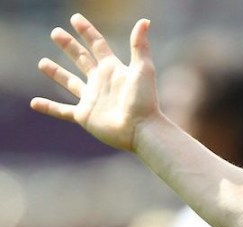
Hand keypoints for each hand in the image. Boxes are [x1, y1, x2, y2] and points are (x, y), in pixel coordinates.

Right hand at [30, 14, 160, 152]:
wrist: (142, 129)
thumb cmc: (144, 100)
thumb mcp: (143, 69)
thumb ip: (139, 45)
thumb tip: (144, 21)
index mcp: (113, 69)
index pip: (97, 45)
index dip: (87, 31)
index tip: (75, 18)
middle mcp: (100, 82)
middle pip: (81, 59)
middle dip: (69, 46)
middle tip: (55, 32)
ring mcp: (91, 99)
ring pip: (70, 82)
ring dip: (56, 73)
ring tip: (42, 63)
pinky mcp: (85, 116)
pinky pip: (62, 111)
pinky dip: (48, 107)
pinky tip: (34, 103)